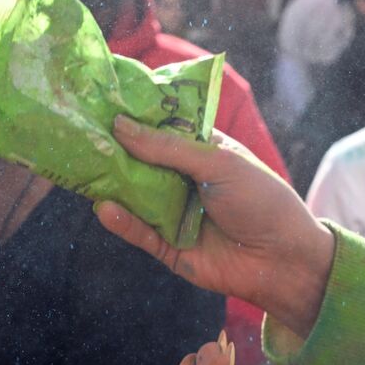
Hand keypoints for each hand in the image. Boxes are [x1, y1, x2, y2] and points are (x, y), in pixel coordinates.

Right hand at [95, 115, 335, 337]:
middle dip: (113, 151)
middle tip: (80, 135)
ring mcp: (174, 214)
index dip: (134, 118)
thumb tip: (121, 126)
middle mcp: (184, 180)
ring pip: (134, 197)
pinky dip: (122, 221)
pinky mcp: (169, 248)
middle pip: (140, 163)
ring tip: (83, 169)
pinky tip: (105, 208)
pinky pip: (140, 232)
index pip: (161, 130)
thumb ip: (168, 148)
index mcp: (202, 152)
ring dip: (111, 185)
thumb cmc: (262, 201)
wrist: (285, 260)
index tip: (102, 103)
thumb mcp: (218, 163)